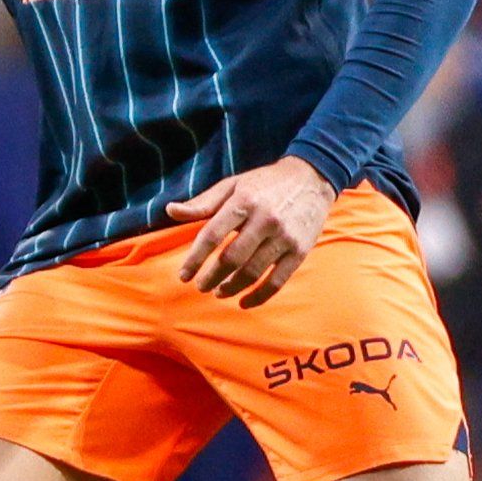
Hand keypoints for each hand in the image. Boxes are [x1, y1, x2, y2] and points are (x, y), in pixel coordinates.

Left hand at [167, 157, 336, 307]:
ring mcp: (284, 237)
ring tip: (218, 292)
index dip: (195, 259)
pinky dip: (258, 296)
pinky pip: (276, 281)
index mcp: (244, 201)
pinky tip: (244, 302)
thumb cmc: (264, 183)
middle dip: (211, 277)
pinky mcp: (300, 251)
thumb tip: (170, 211)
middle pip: (231, 258)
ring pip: (252, 272)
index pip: (212, 235)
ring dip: (231, 288)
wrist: (312, 178)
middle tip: (200, 287)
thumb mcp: (232, 185)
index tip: (183, 275)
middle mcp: (265, 219)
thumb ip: (202, 202)